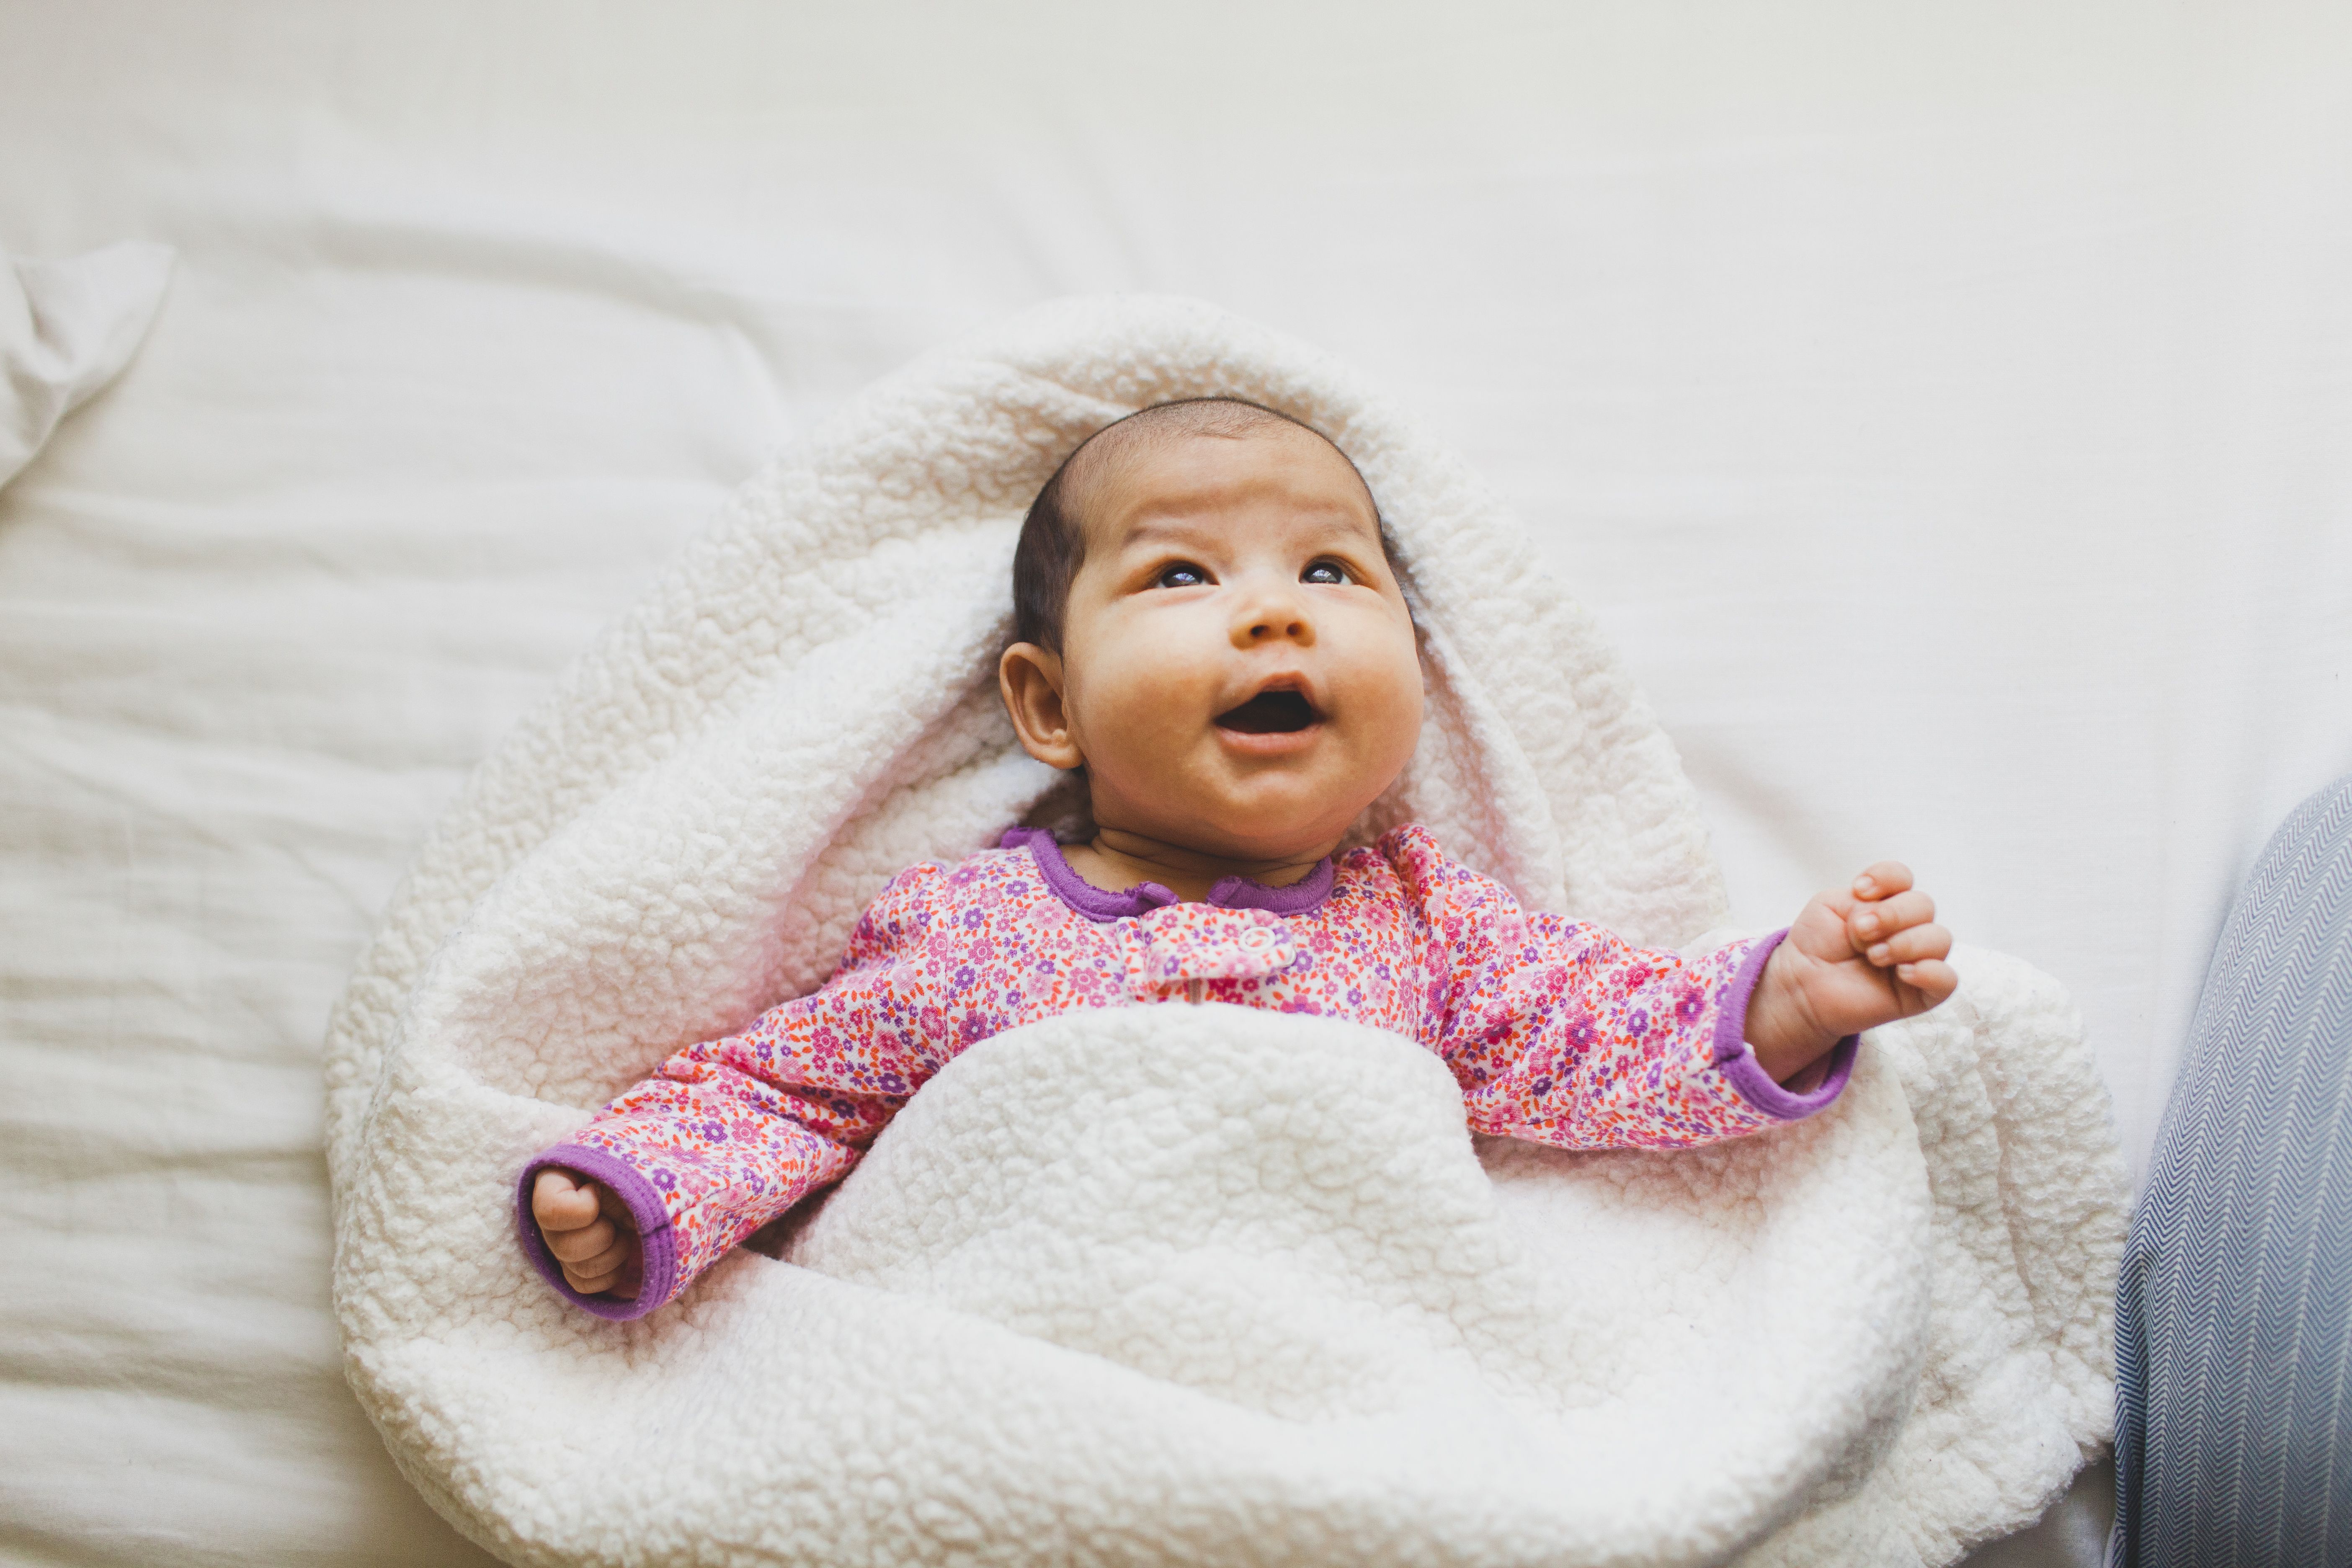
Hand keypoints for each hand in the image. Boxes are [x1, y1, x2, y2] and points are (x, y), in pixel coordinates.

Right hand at [531, 1168, 642, 1299]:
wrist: (652, 1178)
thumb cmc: (638, 1161)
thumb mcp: (627, 1155)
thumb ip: (613, 1167)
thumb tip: (601, 1192)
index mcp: (554, 1182)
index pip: (551, 1211)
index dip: (584, 1207)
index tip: (599, 1189)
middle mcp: (552, 1218)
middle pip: (565, 1248)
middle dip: (605, 1234)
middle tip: (623, 1216)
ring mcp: (564, 1246)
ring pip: (578, 1271)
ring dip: (614, 1253)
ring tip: (627, 1231)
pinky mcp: (580, 1267)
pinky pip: (587, 1285)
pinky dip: (612, 1273)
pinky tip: (625, 1250)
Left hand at [1744, 861, 1956, 1083]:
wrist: (1800, 986)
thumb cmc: (1817, 944)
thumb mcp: (1829, 907)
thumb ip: (1862, 901)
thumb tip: (1884, 918)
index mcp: (1885, 902)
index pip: (1902, 878)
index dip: (1885, 877)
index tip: (1858, 890)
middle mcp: (1907, 928)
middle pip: (1924, 905)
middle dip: (1892, 915)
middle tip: (1860, 931)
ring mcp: (1916, 959)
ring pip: (1939, 939)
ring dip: (1905, 943)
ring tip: (1873, 956)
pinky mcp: (1921, 992)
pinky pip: (1947, 980)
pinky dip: (1930, 972)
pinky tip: (1903, 973)